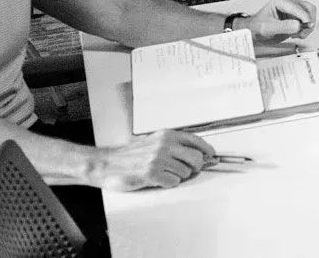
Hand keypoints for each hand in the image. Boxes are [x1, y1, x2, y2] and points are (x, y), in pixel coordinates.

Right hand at [91, 130, 213, 191]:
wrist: (107, 164)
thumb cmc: (130, 155)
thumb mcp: (153, 141)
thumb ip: (173, 144)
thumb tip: (198, 151)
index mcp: (166, 135)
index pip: (196, 141)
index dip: (207, 150)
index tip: (212, 156)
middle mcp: (164, 145)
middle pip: (196, 158)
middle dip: (194, 167)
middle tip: (187, 171)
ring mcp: (158, 159)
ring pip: (185, 173)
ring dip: (178, 177)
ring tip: (164, 174)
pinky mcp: (152, 173)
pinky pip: (173, 182)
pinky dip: (168, 183)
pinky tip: (158, 180)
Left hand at [244, 0, 317, 41]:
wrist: (256, 32)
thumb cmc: (258, 28)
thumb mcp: (268, 29)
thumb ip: (283, 27)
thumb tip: (298, 25)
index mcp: (280, 1)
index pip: (297, 7)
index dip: (304, 18)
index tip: (307, 26)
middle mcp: (288, 2)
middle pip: (308, 9)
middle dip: (308, 22)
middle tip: (302, 33)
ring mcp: (293, 8)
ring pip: (310, 14)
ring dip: (308, 26)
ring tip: (298, 34)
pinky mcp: (297, 16)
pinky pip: (308, 20)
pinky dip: (306, 28)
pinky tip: (297, 33)